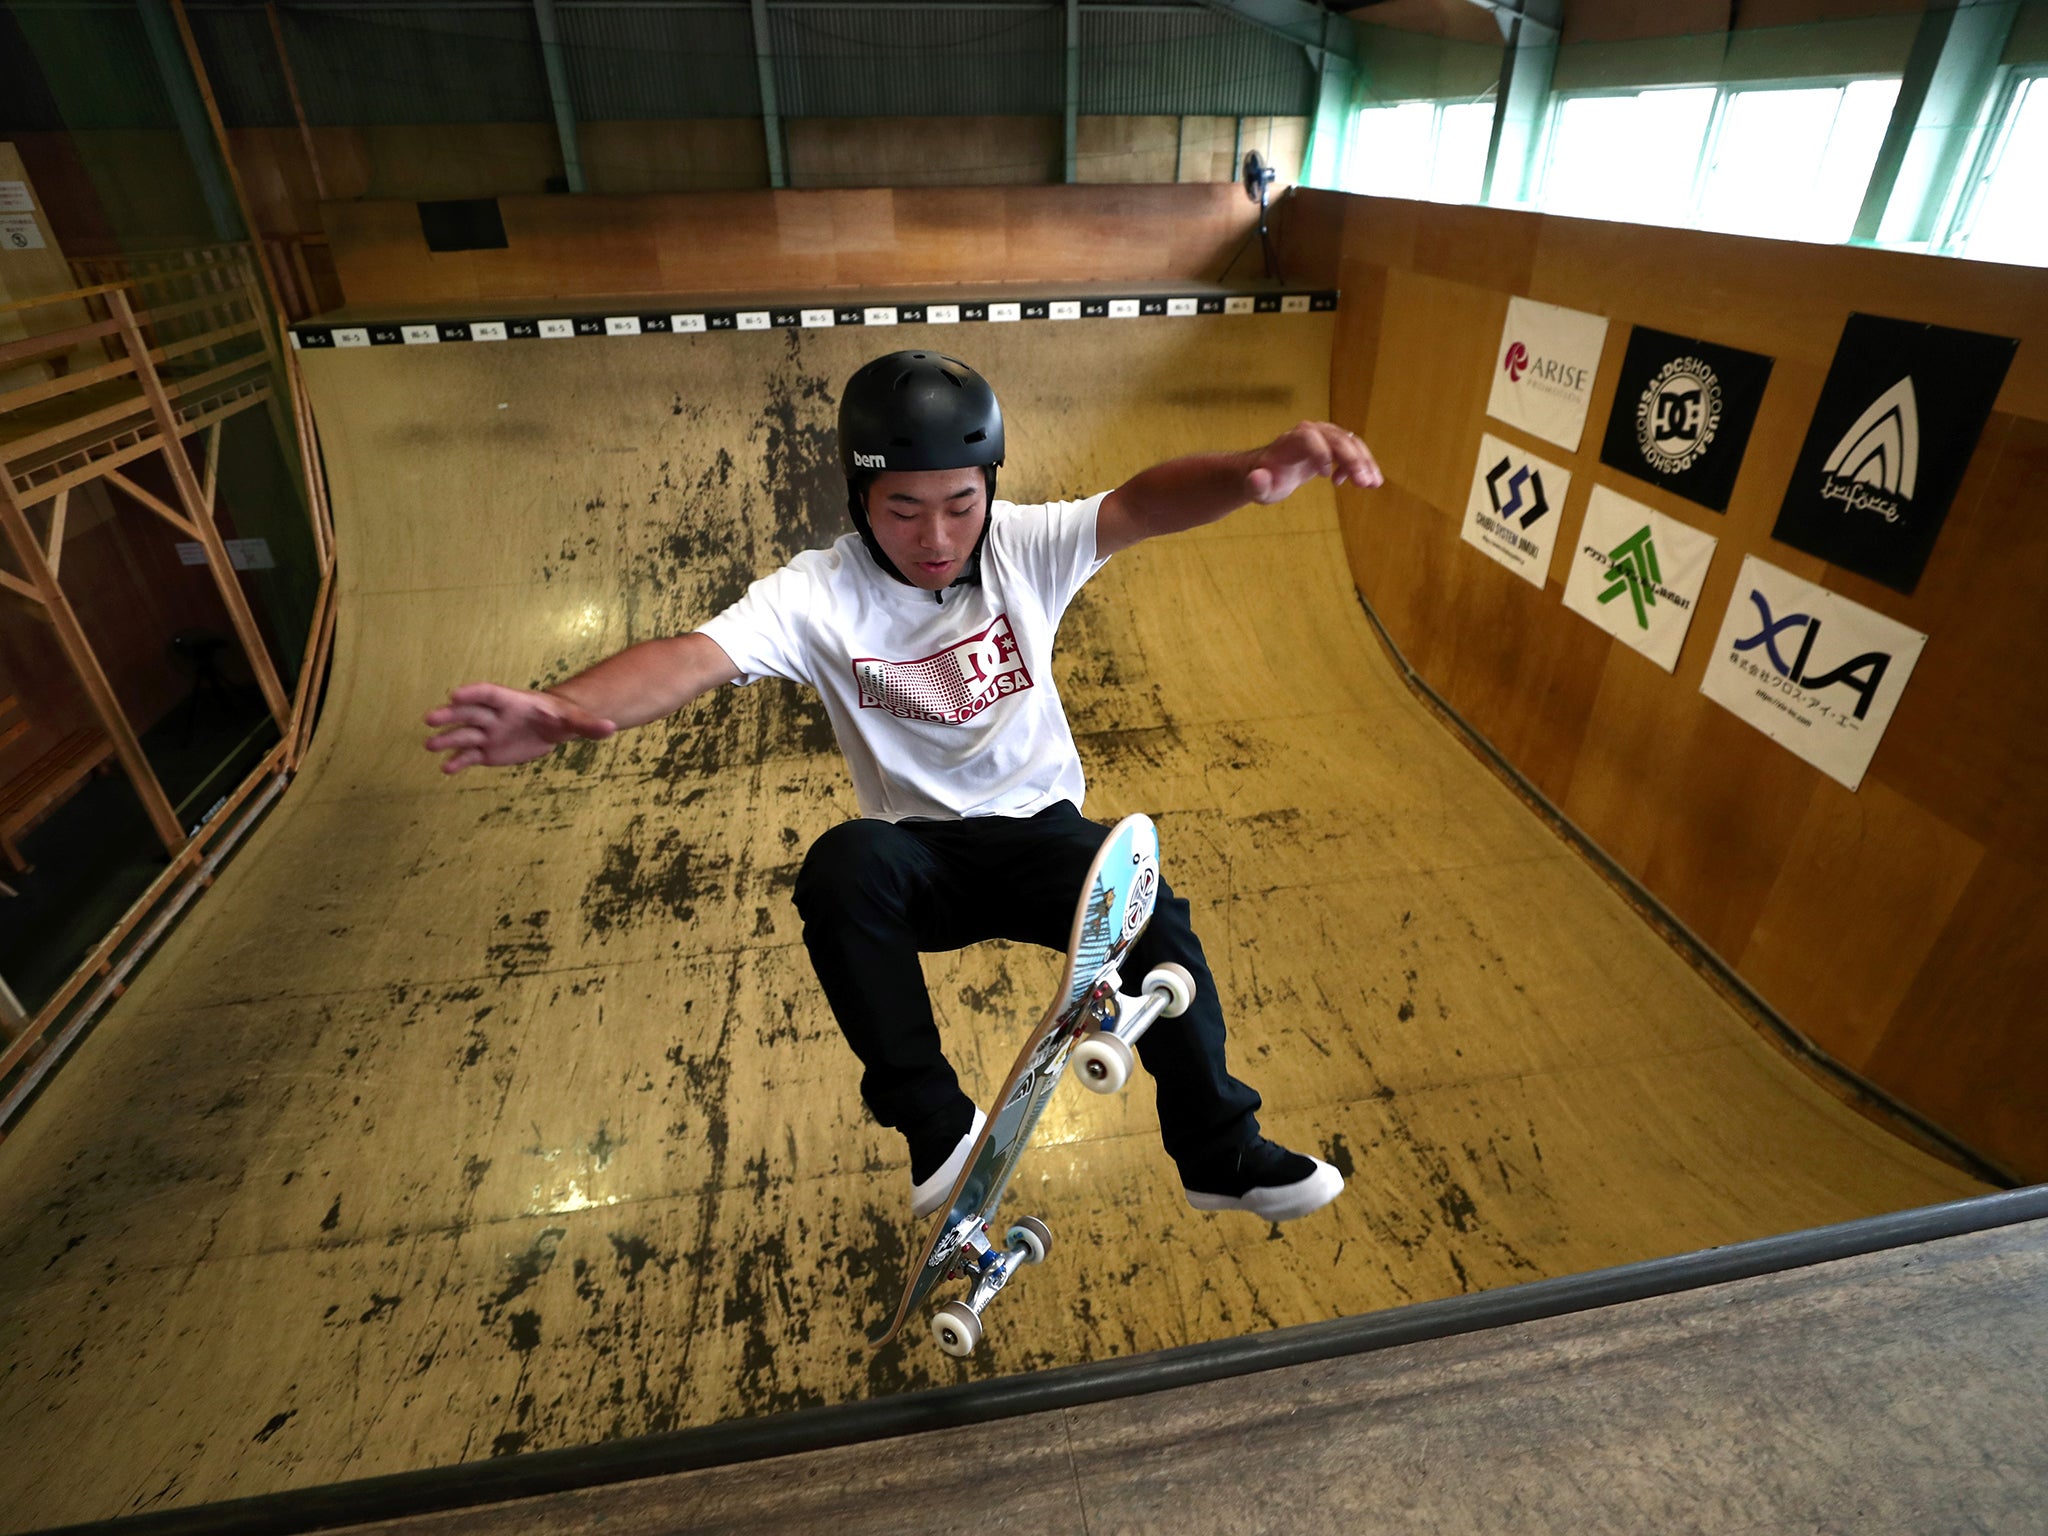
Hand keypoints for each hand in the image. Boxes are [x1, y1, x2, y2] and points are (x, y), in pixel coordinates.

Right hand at [423, 683, 615, 773]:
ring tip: (429, 746)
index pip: (489, 693)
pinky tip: (446, 769)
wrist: (553, 729)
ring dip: (447, 740)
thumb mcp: (576, 721)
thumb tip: (612, 727)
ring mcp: (488, 734)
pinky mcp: (486, 752)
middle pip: (469, 714)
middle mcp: (494, 716)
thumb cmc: (562, 718)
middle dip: (451, 716)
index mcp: (512, 701)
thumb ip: (590, 726)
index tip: (455, 695)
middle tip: (431, 718)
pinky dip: (457, 763)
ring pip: (464, 736)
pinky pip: (469, 757)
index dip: (473, 693)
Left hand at [1243, 421, 1383, 504]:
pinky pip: (1354, 448)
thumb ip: (1256, 485)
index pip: (1308, 437)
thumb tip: (1258, 478)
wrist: (1272, 472)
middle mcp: (1310, 432)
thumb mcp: (1257, 488)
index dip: (1320, 453)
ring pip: (1350, 441)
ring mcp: (1324, 435)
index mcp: (1290, 441)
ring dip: (1365, 461)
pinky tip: (1358, 484)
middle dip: (1352, 460)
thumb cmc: (1265, 481)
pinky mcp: (1334, 443)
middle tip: (1364, 483)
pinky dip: (1363, 463)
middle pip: (1336, 438)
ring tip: (1373, 484)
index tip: (1327, 478)